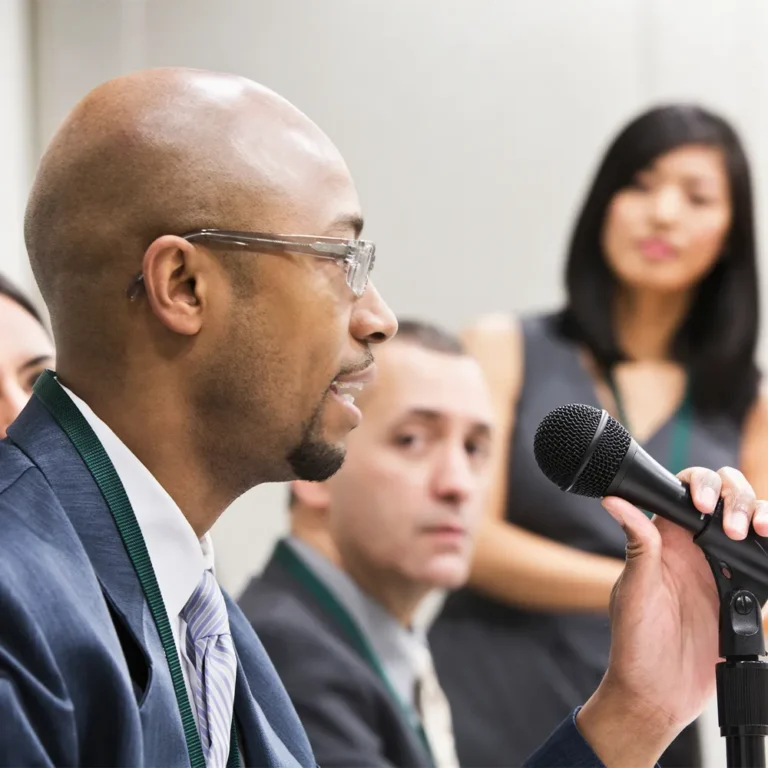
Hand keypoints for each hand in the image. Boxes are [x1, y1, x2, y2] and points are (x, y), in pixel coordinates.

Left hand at [577, 466, 767, 766]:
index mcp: (665, 541)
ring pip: (751, 524)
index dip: (702, 485)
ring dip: (761, 515)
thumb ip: (638, 544)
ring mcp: (722, 572)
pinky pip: (765, 564)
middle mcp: (695, 550)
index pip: (686, 491)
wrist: (658, 695)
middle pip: (726, 499)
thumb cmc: (635, 642)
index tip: (705, 506)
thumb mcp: (635, 589)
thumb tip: (614, 500)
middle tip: (735, 529)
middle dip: (738, 498)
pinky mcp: (744, 596)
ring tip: (758, 532)